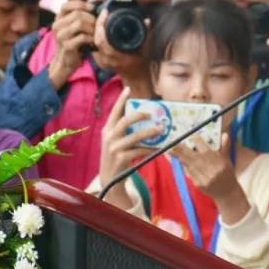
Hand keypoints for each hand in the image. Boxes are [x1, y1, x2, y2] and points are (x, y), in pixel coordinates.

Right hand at [49, 0, 101, 88]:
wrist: (66, 61)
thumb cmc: (74, 40)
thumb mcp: (79, 23)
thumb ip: (87, 8)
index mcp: (59, 17)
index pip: (67, 4)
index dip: (82, 4)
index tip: (93, 9)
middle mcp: (57, 25)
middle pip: (77, 13)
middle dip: (91, 18)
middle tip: (98, 25)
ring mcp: (61, 36)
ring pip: (80, 23)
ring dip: (92, 28)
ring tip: (96, 33)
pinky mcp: (66, 46)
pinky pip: (82, 37)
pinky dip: (91, 38)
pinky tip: (93, 41)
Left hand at [93, 7, 153, 95]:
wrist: (136, 78)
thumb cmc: (141, 64)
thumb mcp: (146, 48)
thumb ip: (147, 34)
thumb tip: (147, 20)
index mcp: (117, 57)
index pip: (102, 40)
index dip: (100, 26)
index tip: (105, 13)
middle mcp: (108, 59)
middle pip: (95, 39)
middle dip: (97, 24)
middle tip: (102, 14)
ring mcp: (102, 61)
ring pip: (93, 42)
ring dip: (95, 29)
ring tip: (100, 19)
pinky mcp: (99, 60)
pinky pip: (93, 46)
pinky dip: (94, 36)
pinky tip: (98, 28)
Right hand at [98, 88, 161, 206]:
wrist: (109, 179)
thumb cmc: (116, 156)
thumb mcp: (115, 141)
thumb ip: (124, 130)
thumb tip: (143, 117)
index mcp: (107, 130)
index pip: (114, 112)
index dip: (121, 100)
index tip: (128, 89)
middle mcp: (109, 137)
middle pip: (124, 121)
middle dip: (139, 115)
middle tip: (151, 114)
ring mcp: (114, 148)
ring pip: (134, 137)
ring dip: (149, 132)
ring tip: (160, 130)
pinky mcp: (121, 159)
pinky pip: (139, 151)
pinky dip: (149, 149)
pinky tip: (158, 148)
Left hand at [172, 133, 249, 222]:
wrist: (227, 192)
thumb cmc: (227, 174)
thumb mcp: (227, 159)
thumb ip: (225, 146)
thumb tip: (225, 134)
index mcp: (218, 161)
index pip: (205, 148)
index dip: (196, 141)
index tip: (191, 136)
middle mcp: (211, 169)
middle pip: (193, 157)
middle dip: (181, 150)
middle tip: (172, 144)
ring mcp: (204, 178)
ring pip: (189, 165)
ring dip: (180, 158)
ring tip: (171, 151)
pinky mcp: (199, 185)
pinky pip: (190, 174)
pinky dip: (185, 167)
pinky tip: (181, 162)